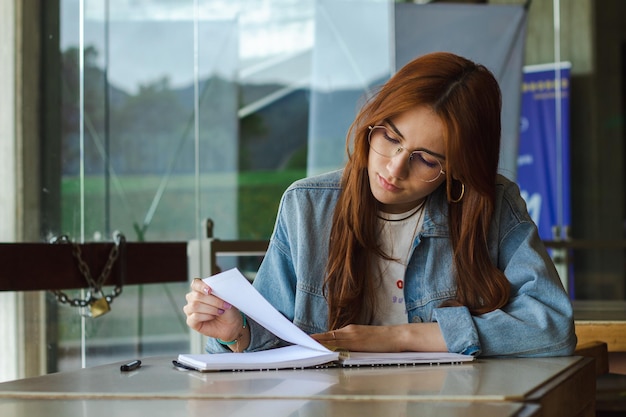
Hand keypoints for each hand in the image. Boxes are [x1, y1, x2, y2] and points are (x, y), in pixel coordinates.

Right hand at [183, 278, 242, 341]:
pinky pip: (195, 316)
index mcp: (200, 289)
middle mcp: (192, 298)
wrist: (231, 324)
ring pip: (195, 306)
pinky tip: (213, 317)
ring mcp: (190, 310)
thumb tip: (213, 288)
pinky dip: (206, 316)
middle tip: (225, 305)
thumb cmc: (227, 309)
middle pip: (197, 296)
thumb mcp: (225, 298)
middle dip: (213, 301)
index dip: (201, 286)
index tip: (210, 290)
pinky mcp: (190, 321)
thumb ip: (218, 291)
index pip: (195, 284)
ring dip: (211, 309)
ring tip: (220, 312)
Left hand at [311, 323, 445, 351]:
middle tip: (299, 339)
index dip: (316, 337)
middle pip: (327, 335)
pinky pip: (339, 343)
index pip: (329, 334)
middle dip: (313, 338)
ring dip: (317, 341)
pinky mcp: (356, 340)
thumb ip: (351, 341)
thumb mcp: (364, 339)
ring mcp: (352, 335)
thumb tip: (339, 348)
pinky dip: (328, 343)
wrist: (396, 336)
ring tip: (304, 342)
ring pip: (330, 338)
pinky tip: (320, 345)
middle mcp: (348, 330)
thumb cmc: (382, 340)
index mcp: (350, 330)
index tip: (305, 338)